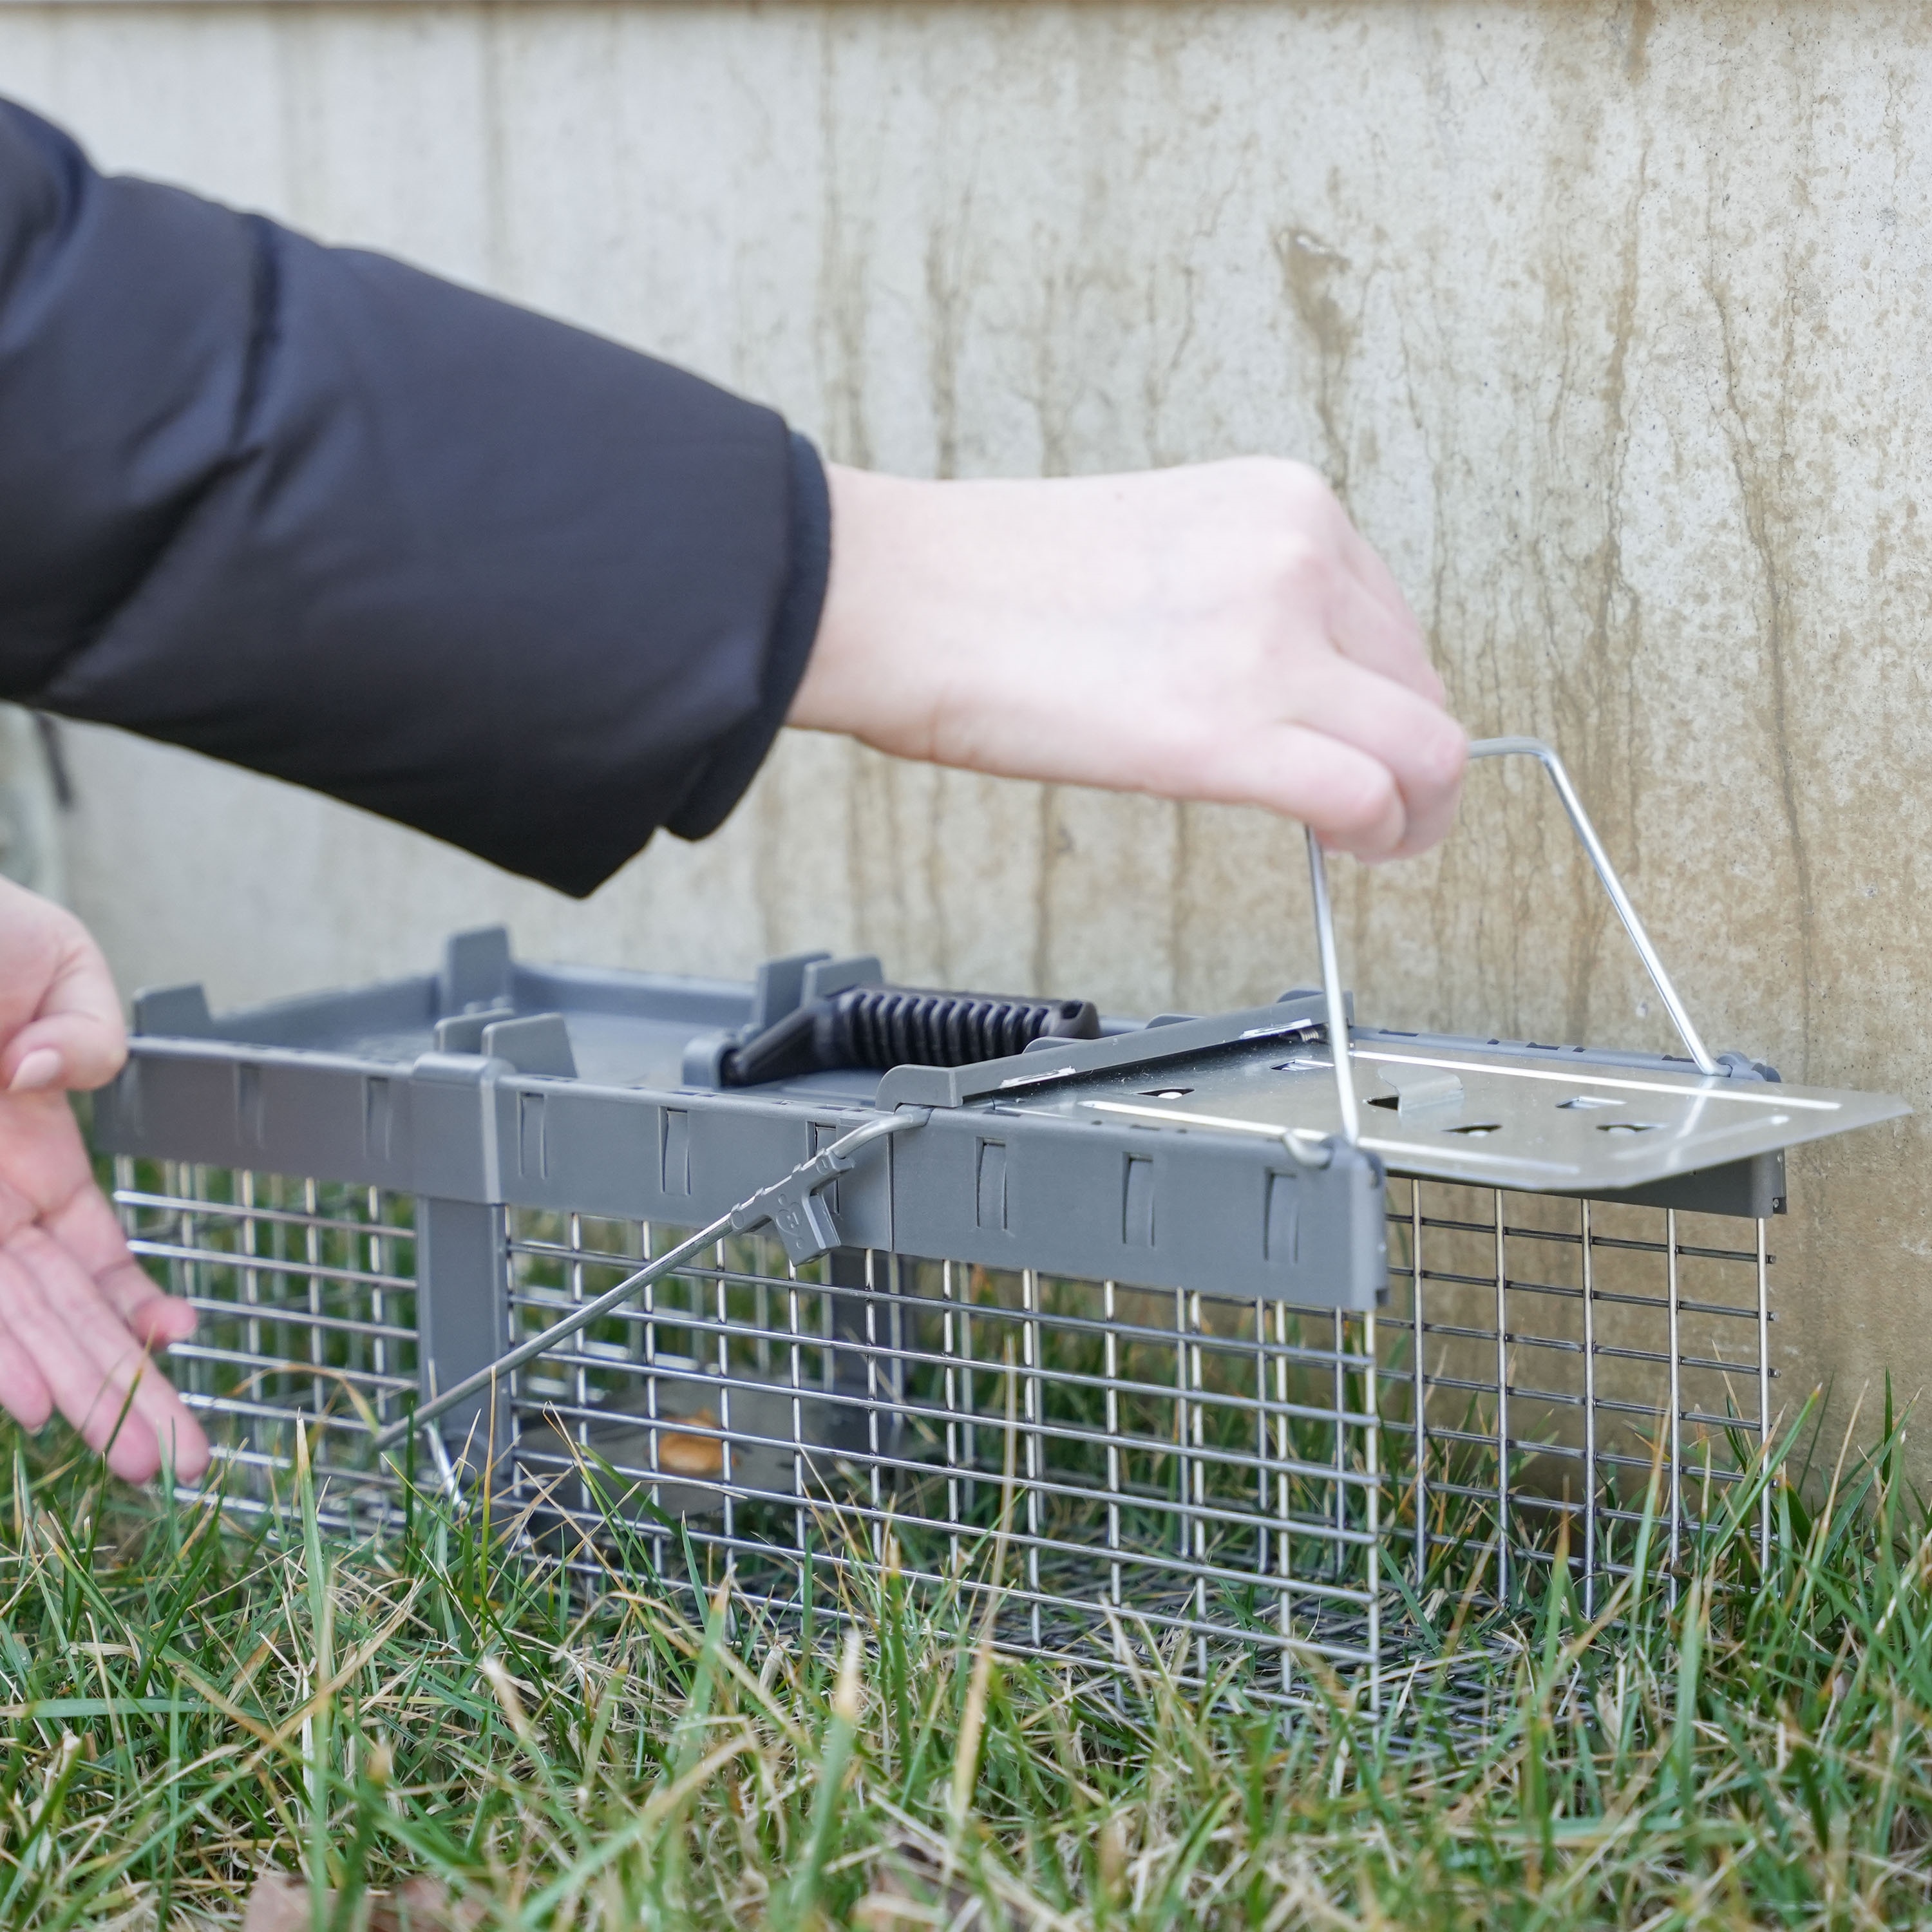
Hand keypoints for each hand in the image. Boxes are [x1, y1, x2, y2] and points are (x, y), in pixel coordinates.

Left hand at [0, 879, 207, 1481]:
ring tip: (128, 1459)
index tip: (178, 1342)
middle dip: (124, 1386)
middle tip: (177, 1460)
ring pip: (12, 1326)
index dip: (133, 1305)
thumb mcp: (57, 960)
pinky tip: (30, 1401)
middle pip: (62, 1312)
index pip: (88, 1252)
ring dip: (72, 1394)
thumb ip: (92, 1028)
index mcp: (28, 1146)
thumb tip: (48, 1082)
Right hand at [791, 459, 1465, 859]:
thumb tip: (1278, 682)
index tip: (1352, 735)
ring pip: (1426, 746)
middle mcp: (1301, 556)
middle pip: (1420, 683)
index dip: (1380, 696)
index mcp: (1282, 504)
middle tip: (1366, 807)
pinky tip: (1352, 850)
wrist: (901, 597)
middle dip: (1404, 755)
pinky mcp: (1233, 730)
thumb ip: (1241, 599)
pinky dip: (1384, 837)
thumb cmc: (987, 584)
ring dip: (1412, 808)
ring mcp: (1275, 639)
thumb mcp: (1157, 550)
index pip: (1391, 618)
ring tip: (1371, 838)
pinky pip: (1371, 796)